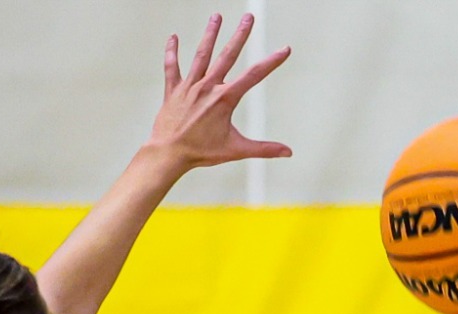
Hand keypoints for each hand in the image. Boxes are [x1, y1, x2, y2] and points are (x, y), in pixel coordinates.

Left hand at [148, 14, 290, 171]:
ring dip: (210, 34)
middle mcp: (208, 88)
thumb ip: (264, 149)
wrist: (169, 153)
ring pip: (201, 55)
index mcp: (225, 99)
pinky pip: (172, 67)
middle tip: (249, 17)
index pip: (254, 76)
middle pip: (227, 55)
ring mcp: (190, 87)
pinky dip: (172, 52)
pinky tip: (174, 37)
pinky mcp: (174, 90)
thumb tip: (288, 152)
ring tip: (217, 16)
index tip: (284, 49)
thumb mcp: (236, 150)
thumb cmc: (202, 153)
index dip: (272, 61)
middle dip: (240, 35)